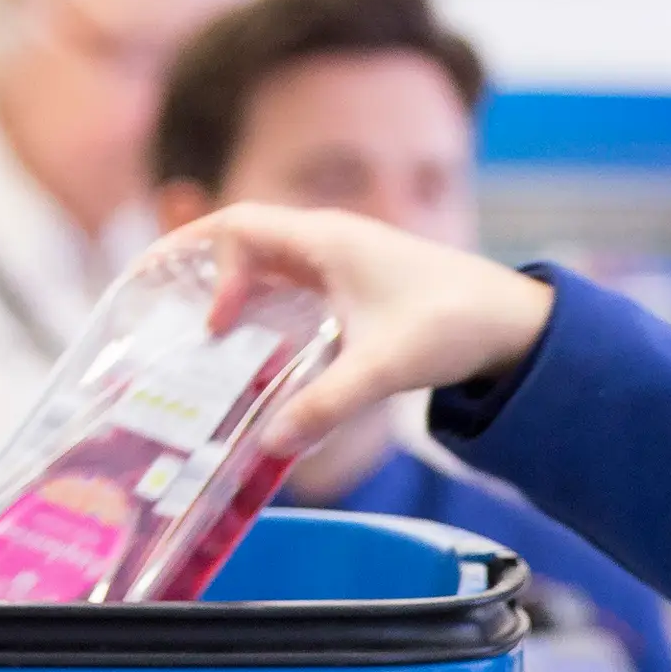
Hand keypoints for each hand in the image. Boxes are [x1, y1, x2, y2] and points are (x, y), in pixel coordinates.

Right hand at [170, 204, 557, 456]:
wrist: (515, 323)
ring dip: (231, 289)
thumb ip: (327, 404)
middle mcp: (330, 240)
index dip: (205, 263)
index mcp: (327, 239)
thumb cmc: (454, 325)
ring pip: (268, 262)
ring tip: (196, 335)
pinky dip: (263, 304)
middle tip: (155, 309)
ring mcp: (345, 261)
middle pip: (243, 238)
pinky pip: (293, 283)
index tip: (208, 321)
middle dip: (198, 269)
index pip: (239, 225)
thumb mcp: (385, 367)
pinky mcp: (359, 286)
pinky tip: (255, 347)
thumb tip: (271, 445)